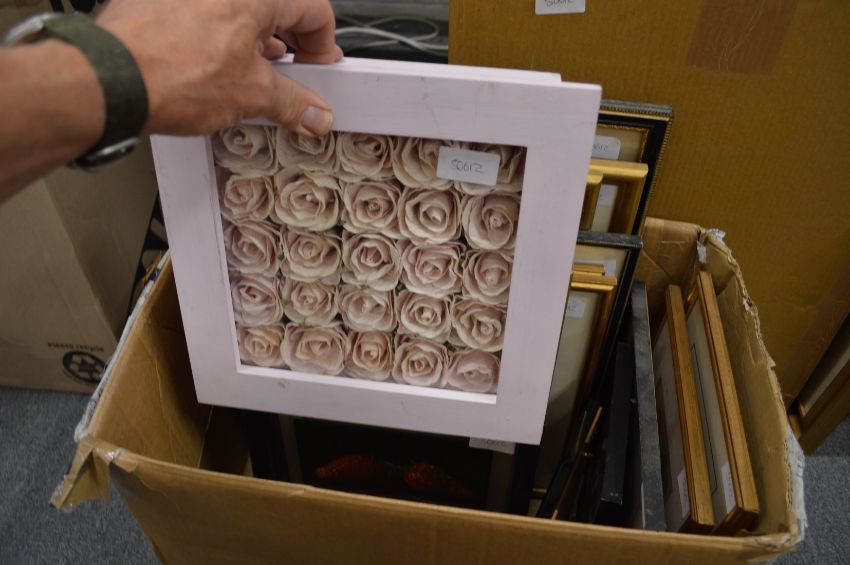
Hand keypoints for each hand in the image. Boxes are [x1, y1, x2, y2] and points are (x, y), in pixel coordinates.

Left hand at [97, 0, 341, 136]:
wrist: (110, 78)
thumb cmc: (171, 73)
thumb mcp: (250, 94)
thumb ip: (292, 102)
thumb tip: (314, 112)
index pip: (314, 9)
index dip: (324, 45)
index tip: (319, 69)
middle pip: (276, 8)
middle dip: (289, 45)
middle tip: (291, 77)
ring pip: (239, 11)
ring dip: (254, 42)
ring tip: (251, 79)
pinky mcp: (162, 0)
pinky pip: (205, 14)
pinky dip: (219, 38)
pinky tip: (213, 69)